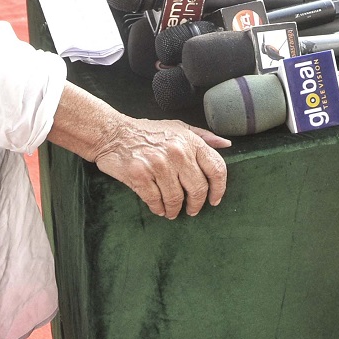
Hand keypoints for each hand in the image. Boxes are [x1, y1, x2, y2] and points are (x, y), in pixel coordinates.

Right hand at [92, 116, 229, 219]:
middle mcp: (177, 152)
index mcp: (190, 141)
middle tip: (192, 210)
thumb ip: (203, 136)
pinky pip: (156, 201)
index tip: (215, 200)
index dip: (219, 189)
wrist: (112, 134)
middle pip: (198, 189)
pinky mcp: (140, 176)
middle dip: (196, 204)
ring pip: (176, 199)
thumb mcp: (179, 128)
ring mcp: (158, 165)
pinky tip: (159, 208)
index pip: (216, 169)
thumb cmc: (147, 132)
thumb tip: (226, 145)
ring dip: (175, 209)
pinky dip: (159, 208)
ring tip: (172, 211)